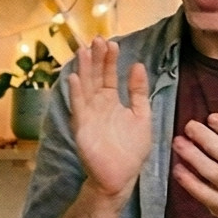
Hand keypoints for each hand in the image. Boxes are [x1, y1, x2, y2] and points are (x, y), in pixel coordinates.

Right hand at [65, 37, 152, 199]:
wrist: (119, 177)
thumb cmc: (131, 151)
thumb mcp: (142, 117)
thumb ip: (139, 92)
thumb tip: (138, 65)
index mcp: (113, 102)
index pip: (109, 76)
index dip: (110, 60)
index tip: (112, 44)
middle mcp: (98, 105)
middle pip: (95, 76)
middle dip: (96, 58)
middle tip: (97, 39)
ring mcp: (89, 114)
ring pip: (85, 86)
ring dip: (84, 69)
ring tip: (84, 51)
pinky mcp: (82, 126)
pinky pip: (78, 106)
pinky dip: (76, 92)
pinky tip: (75, 77)